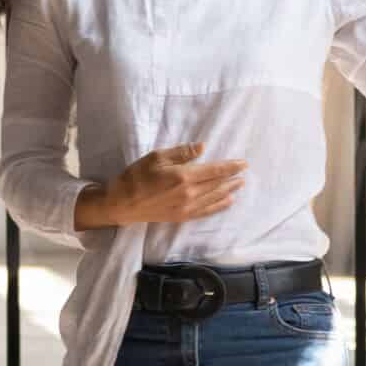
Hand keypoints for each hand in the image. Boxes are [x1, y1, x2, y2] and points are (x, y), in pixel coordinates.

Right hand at [76, 144, 247, 230]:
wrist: (122, 204)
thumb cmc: (136, 177)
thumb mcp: (156, 157)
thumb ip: (181, 153)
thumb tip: (202, 148)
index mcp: (184, 176)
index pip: (214, 170)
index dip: (230, 167)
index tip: (243, 163)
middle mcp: (189, 193)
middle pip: (217, 184)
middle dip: (232, 178)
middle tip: (244, 173)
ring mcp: (187, 207)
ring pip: (214, 198)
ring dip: (229, 191)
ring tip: (239, 185)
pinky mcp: (182, 216)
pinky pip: (206, 211)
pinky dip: (219, 206)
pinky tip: (227, 202)